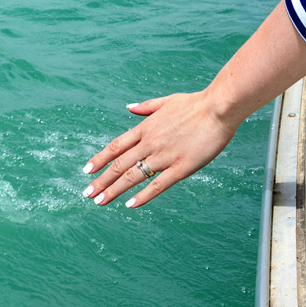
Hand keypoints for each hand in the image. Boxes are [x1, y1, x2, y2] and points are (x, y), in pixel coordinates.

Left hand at [80, 88, 239, 207]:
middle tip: (87, 193)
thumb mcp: (166, 101)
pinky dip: (143, 196)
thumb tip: (129, 107)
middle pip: (120, 164)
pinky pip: (158, 185)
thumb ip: (146, 106)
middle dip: (102, 180)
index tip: (87, 171)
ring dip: (115, 190)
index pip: (116, 146)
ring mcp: (164, 156)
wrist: (218, 108)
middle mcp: (150, 143)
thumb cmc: (195, 104)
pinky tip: (130, 205)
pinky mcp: (181, 167)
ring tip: (100, 201)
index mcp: (146, 128)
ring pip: (133, 176)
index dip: (100, 160)